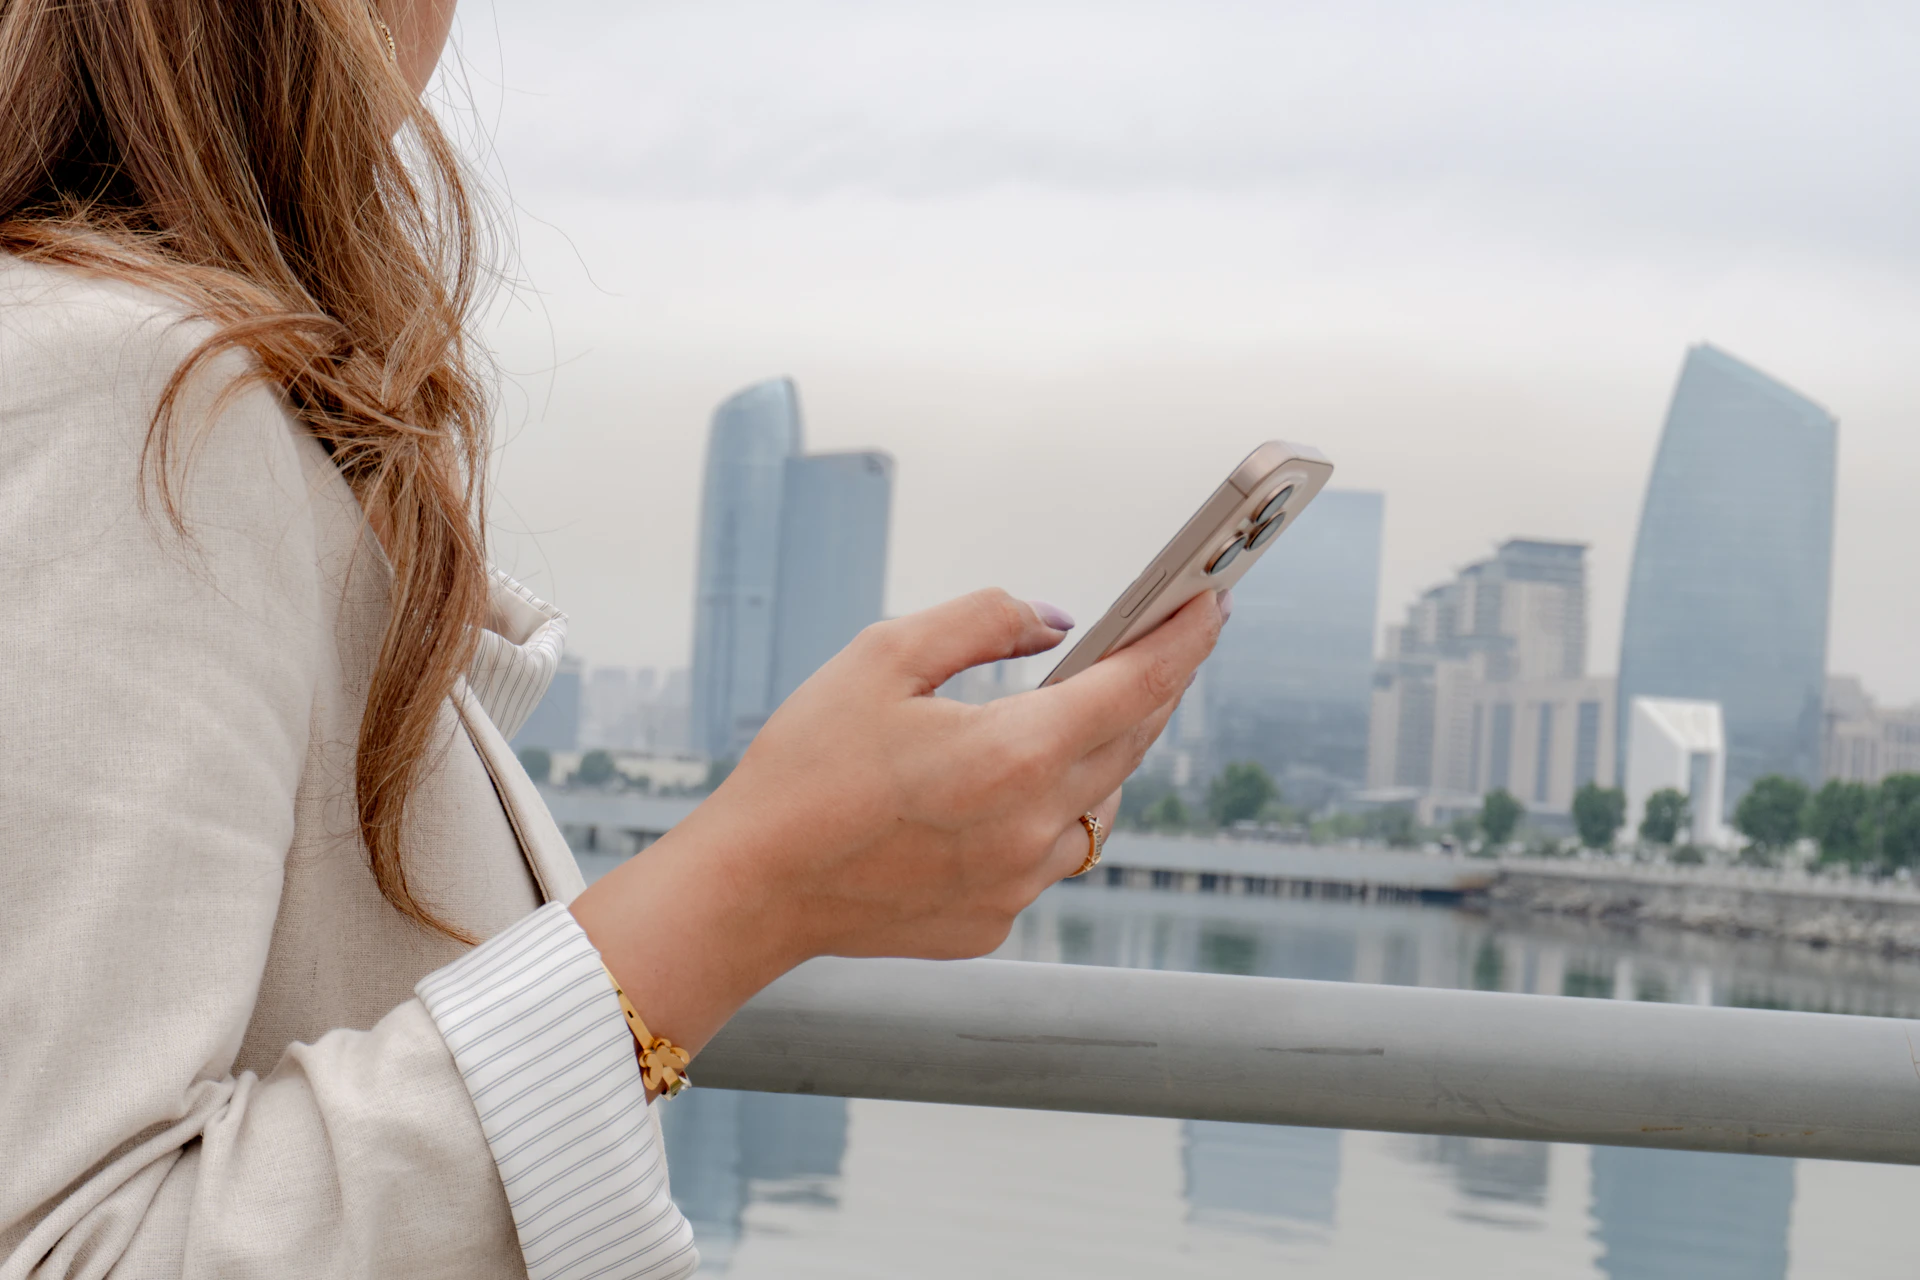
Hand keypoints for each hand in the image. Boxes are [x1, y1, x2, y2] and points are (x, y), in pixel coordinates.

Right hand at [570, 587, 1224, 1056]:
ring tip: (1089, 706)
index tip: (1214, 604)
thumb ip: (983, 621)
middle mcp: (1033, 828)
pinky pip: (1050, 853)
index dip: (1185, 641)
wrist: (750, 890)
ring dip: (1104, 752)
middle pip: (1130, 743)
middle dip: (1152, 686)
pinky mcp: (996, 922)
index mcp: (1012, 754)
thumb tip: (1058, 622)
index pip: (1137, 688)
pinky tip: (1013, 785)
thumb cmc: (804, 767)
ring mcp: (1020, 885)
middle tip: (1164, 638)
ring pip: (1099, 805)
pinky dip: (1048, 811)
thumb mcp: (883, 657)